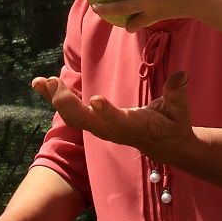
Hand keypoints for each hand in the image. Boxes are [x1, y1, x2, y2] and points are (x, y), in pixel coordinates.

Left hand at [31, 70, 193, 156]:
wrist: (167, 145)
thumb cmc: (174, 124)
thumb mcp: (179, 109)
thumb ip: (176, 92)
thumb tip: (181, 75)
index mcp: (133, 126)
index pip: (117, 121)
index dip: (106, 112)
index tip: (95, 100)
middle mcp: (112, 129)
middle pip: (84, 121)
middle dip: (67, 104)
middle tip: (54, 85)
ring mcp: (101, 128)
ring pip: (73, 117)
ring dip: (56, 99)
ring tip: (41, 82)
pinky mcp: (95, 122)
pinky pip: (71, 111)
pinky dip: (55, 97)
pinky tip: (40, 83)